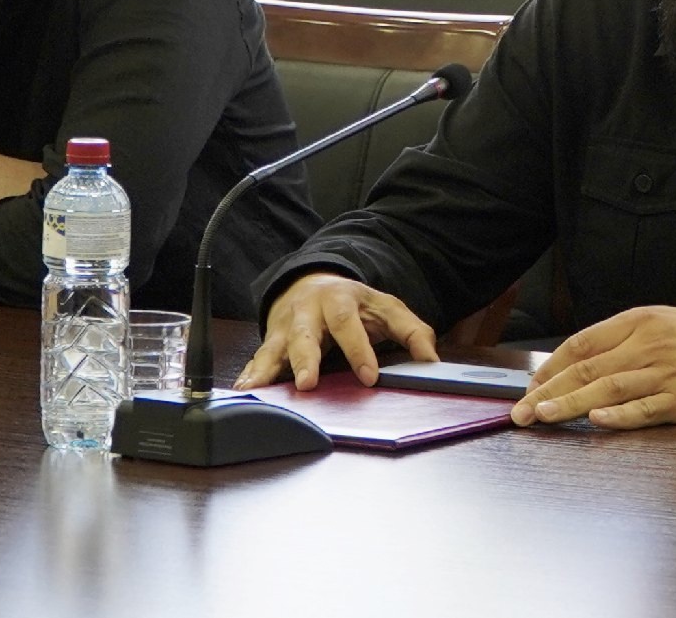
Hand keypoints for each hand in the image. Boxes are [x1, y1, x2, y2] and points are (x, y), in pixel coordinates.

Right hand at [234, 272, 439, 390]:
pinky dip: (249, 376)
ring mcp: (286, 328)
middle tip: (307, 383)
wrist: (313, 285)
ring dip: (267, 370)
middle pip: (305, 335)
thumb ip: (413, 331)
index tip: (369, 376)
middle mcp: (308, 313)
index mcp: (340, 301)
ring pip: (275, 348)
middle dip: (305, 359)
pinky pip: (257, 360)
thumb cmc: (355, 304)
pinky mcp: (271, 343)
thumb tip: (431, 361)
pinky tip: (243, 391)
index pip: (349, 325)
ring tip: (257, 390)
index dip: (359, 350)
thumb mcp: (387, 310)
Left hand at [510, 305, 675, 430]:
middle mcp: (648, 345)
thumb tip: (575, 363)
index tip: (531, 386)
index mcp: (639, 321)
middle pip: (588, 368)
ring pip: (608, 389)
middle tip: (522, 412)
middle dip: (549, 391)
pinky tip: (596, 420)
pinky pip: (644, 410)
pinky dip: (619, 416)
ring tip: (543, 416)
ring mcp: (665, 374)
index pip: (582, 343)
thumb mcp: (660, 322)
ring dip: (571, 404)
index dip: (552, 366)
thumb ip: (621, 340)